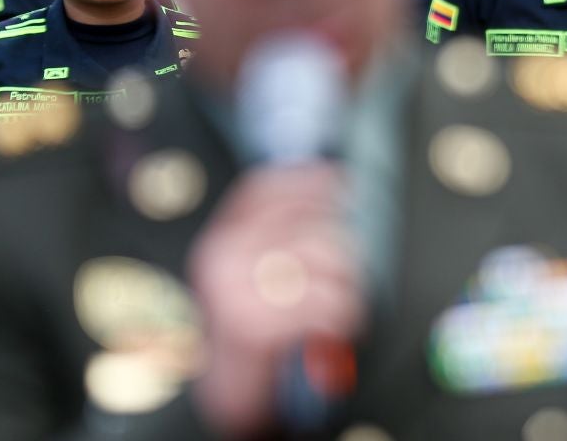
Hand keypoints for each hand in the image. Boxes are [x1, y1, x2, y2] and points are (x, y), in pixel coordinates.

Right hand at [187, 163, 363, 436]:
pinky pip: (329, 304)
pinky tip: (336, 324)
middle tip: (344, 271)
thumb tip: (320, 191)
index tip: (338, 178)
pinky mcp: (260, 325)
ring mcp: (239, 292)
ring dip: (347, 285)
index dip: (305, 179)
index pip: (262, 190)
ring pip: (327, 262)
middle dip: (340, 251)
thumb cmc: (244, 326)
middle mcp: (223, 260)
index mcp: (219, 242)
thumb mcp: (242, 271)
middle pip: (309, 227)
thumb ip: (270, 234)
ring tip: (338, 301)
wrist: (221, 388)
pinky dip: (345, 315)